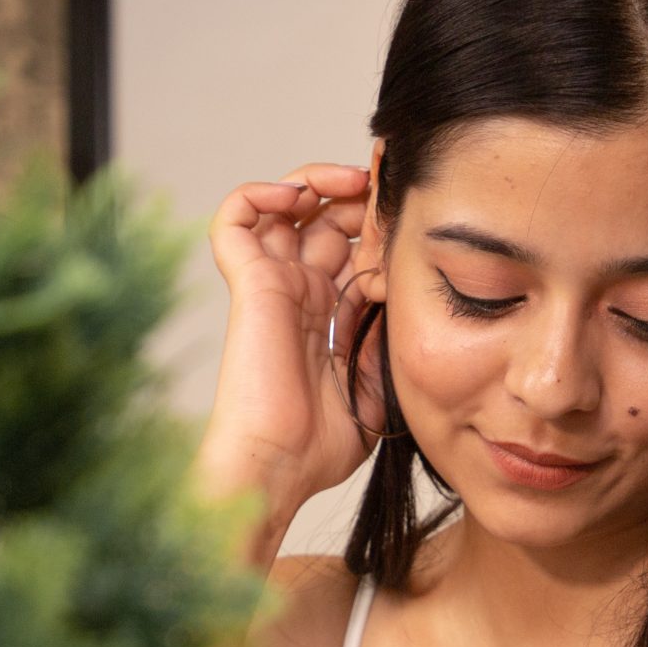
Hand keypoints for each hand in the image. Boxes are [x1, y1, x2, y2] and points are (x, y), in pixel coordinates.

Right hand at [198, 162, 378, 542]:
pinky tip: (300, 197)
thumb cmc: (317, 447)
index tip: (412, 215)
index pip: (352, 248)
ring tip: (352, 181)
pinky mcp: (249, 282)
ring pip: (282, 205)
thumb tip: (403, 290)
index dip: (381, 225)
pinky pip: (235, 217)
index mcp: (327, 314)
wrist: (279, 466)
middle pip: (325, 218)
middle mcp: (299, 293)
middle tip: (389, 192)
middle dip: (359, 197)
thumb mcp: (375, 384)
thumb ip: (386, 336)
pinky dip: (261, 192)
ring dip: (317, 180)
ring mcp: (273, 285)